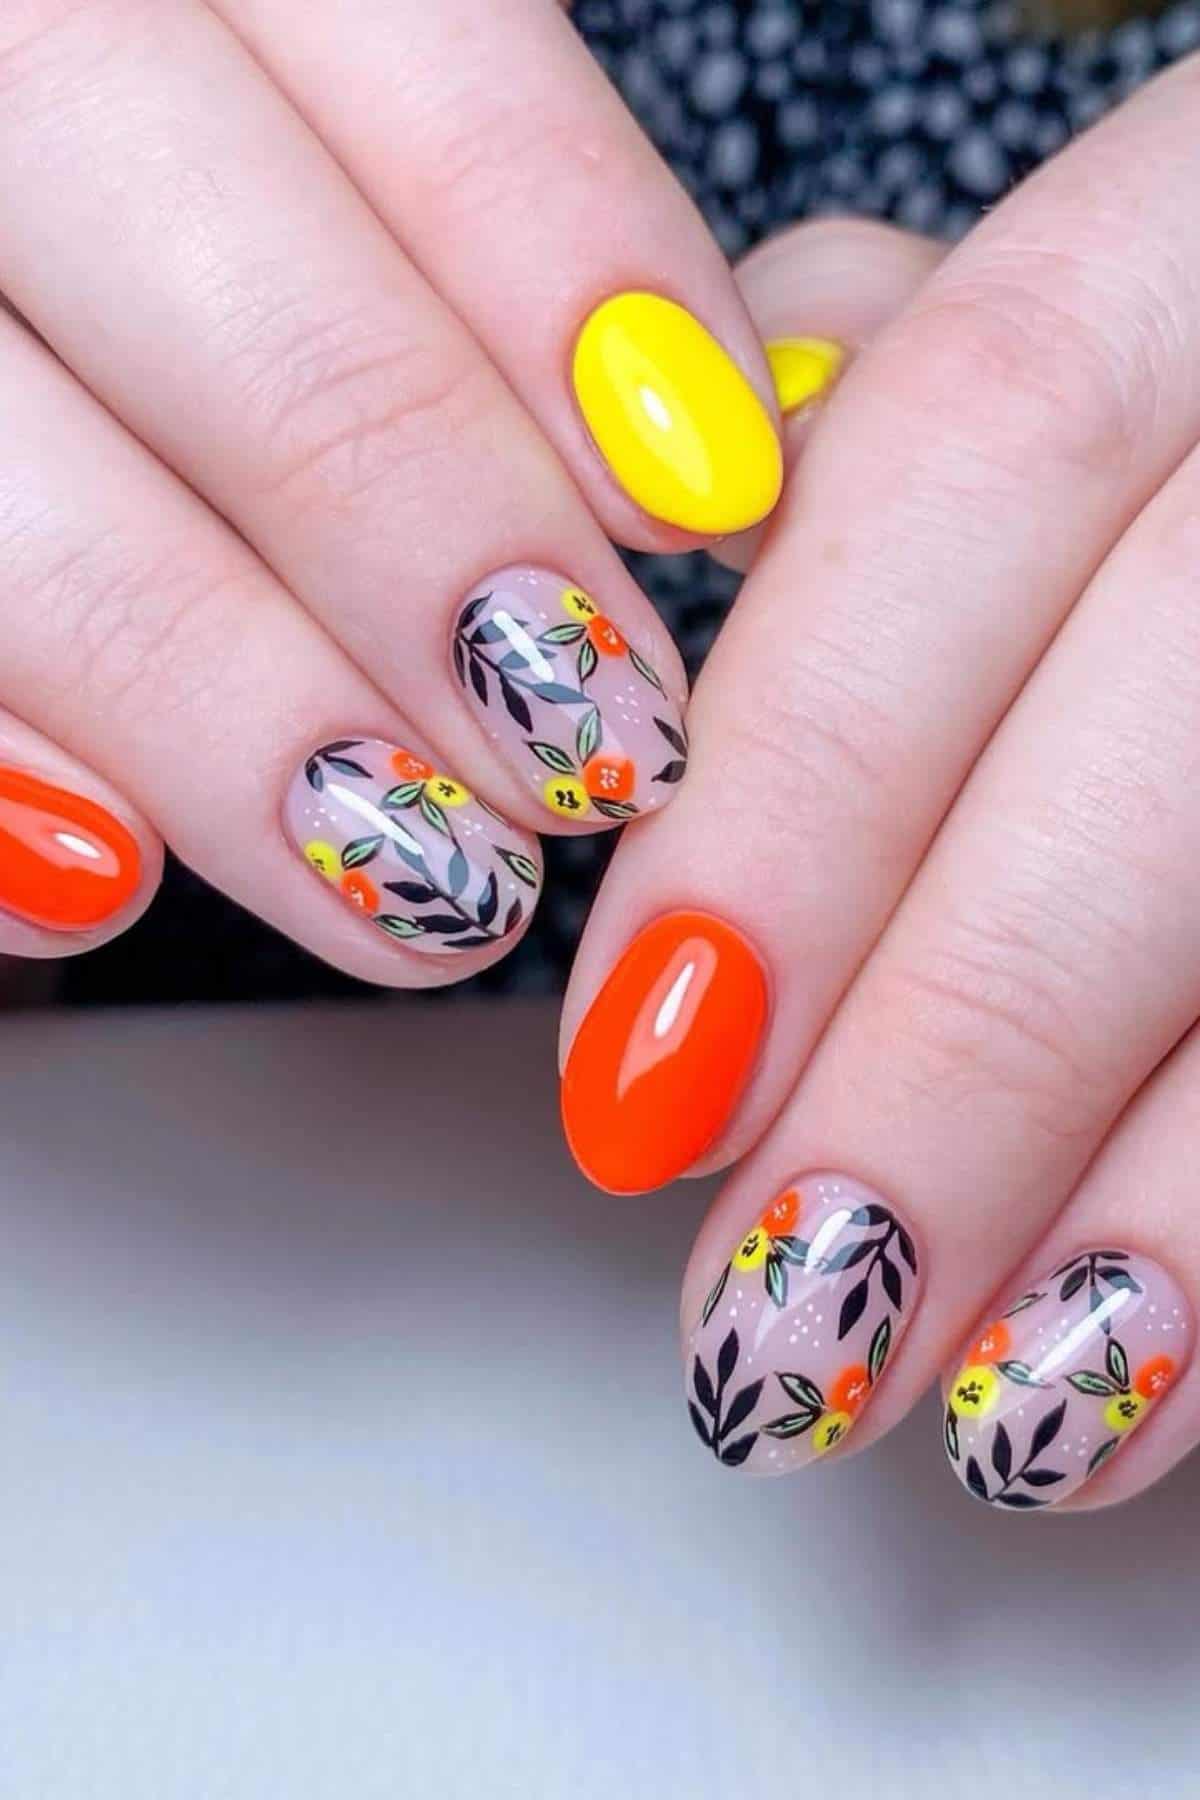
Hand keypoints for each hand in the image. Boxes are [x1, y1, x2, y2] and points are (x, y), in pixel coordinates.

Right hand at [0, 0, 784, 979]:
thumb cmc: (183, 231)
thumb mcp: (319, 141)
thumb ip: (488, 233)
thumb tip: (721, 461)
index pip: (430, 57)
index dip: (586, 293)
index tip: (712, 496)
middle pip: (258, 326)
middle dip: (450, 560)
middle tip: (594, 747)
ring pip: (34, 527)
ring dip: (246, 722)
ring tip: (431, 884)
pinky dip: (0, 787)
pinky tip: (109, 879)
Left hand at [561, 55, 1199, 1510]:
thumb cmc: (1183, 391)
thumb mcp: (1056, 306)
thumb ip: (875, 409)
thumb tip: (677, 533)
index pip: (974, 462)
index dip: (792, 798)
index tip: (634, 1072)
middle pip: (1155, 757)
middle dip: (945, 1061)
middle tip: (764, 1305)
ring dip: (1135, 1205)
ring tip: (960, 1410)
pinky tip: (1134, 1372)